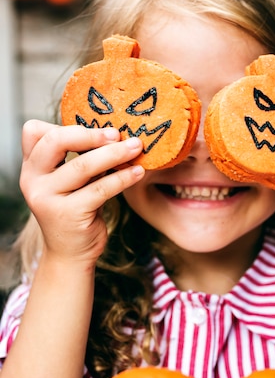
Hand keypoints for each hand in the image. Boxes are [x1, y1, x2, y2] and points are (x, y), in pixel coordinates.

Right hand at [19, 120, 144, 263]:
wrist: (71, 252)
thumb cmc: (77, 210)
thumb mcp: (72, 182)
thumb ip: (80, 159)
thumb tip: (116, 134)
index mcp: (31, 167)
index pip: (34, 131)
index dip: (65, 125)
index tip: (97, 129)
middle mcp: (32, 180)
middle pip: (56, 141)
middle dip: (91, 134)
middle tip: (118, 134)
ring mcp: (47, 198)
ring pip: (82, 166)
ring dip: (114, 154)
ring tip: (136, 148)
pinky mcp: (69, 214)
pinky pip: (101, 189)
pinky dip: (123, 178)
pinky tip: (138, 172)